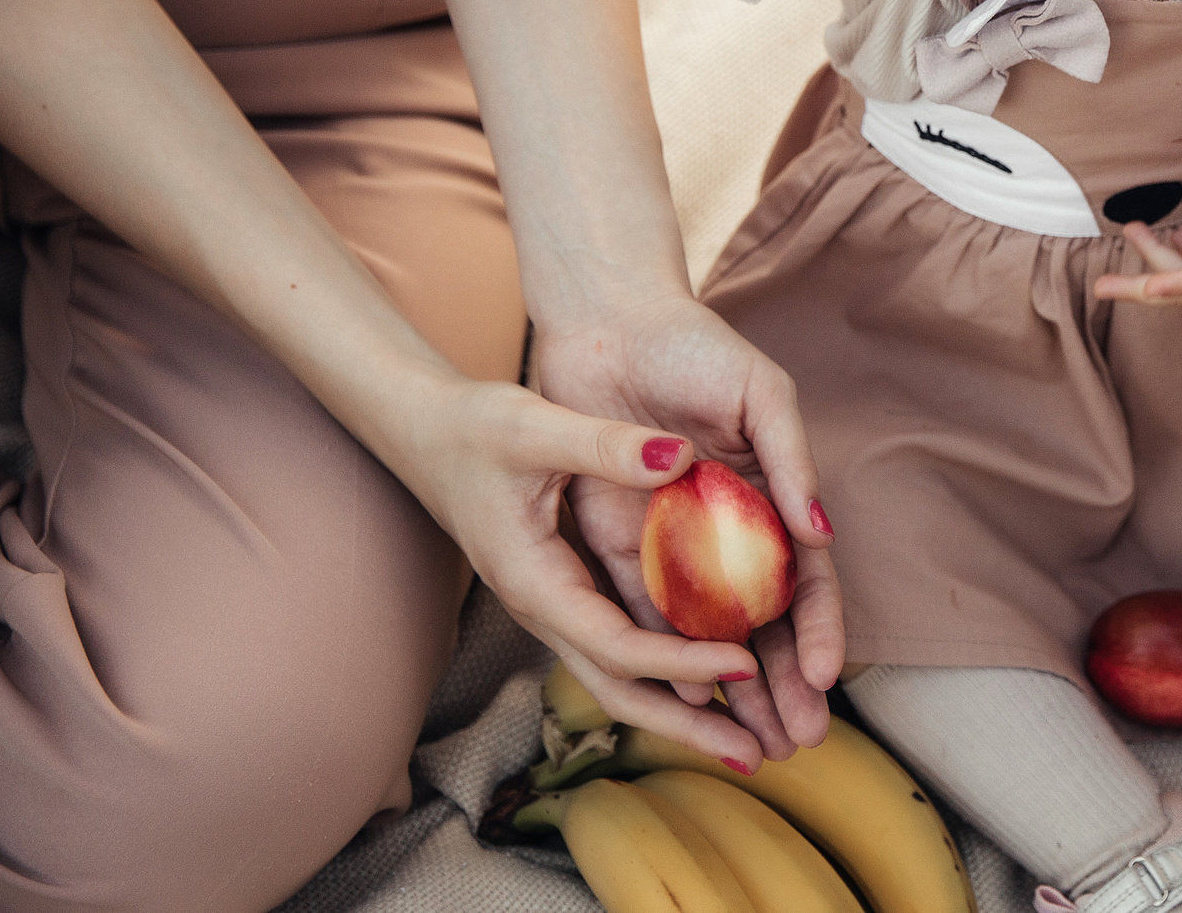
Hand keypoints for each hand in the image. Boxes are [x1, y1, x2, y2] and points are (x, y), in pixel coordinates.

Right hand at [386, 369, 796, 770]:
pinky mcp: (567, 593)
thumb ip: (606, 444)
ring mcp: (554, 608)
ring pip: (620, 677)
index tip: (745, 662)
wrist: (425, 432)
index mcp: (535, 583)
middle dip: (685, 725)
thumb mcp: (536, 427)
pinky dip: (668, 669)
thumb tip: (683, 456)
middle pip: (619, 688)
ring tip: (747, 739)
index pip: (616, 645)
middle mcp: (545, 610)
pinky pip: (621, 645)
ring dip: (681, 711)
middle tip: (757, 755)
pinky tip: (717, 673)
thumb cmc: (475, 428)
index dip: (681, 660)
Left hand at [531, 292, 843, 766]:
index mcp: (774, 495)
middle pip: (765, 623)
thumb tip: (823, 533)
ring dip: (734, 691)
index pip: (807, 579)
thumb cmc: (696, 347)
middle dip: (786, 684)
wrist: (608, 319)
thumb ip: (791, 462)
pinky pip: (647, 611)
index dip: (821, 628)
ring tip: (754, 743)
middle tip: (800, 740)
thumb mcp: (761, 395)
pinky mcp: (622, 544)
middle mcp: (731, 530)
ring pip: (712, 634)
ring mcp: (678, 542)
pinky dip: (668, 659)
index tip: (828, 677)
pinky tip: (686, 703)